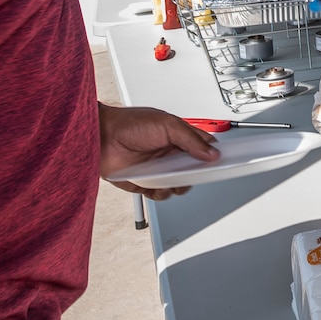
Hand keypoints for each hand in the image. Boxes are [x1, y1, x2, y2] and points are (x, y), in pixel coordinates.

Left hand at [99, 104, 218, 199]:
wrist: (101, 138)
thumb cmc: (129, 124)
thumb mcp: (167, 125)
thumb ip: (191, 139)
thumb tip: (211, 153)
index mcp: (178, 136)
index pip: (203, 146)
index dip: (212, 154)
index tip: (219, 161)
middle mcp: (169, 153)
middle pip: (194, 169)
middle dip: (196, 174)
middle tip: (194, 173)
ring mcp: (158, 169)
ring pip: (179, 184)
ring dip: (179, 186)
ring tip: (173, 181)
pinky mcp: (145, 183)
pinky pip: (161, 194)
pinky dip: (162, 194)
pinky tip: (158, 187)